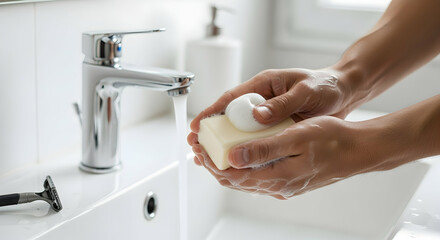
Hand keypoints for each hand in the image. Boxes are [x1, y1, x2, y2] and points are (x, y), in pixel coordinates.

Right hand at [189, 68, 353, 165]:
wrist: (344, 93)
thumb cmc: (326, 86)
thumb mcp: (306, 93)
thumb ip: (284, 103)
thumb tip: (258, 115)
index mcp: (264, 85)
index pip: (232, 98)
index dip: (212, 112)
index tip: (198, 125)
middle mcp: (262, 100)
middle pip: (230, 116)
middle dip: (212, 131)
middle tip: (196, 145)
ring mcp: (268, 114)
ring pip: (241, 130)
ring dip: (226, 143)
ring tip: (209, 158)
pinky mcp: (276, 126)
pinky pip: (256, 138)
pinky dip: (245, 148)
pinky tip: (238, 160)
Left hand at [189, 116, 376, 198]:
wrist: (357, 150)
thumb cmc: (332, 140)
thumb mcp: (296, 137)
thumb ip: (263, 149)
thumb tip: (233, 157)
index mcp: (277, 177)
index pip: (232, 175)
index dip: (211, 162)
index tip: (199, 147)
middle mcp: (277, 186)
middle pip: (234, 180)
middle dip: (212, 163)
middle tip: (198, 147)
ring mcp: (283, 184)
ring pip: (244, 179)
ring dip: (225, 164)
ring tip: (211, 149)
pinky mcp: (288, 179)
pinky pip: (257, 176)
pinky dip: (242, 165)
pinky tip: (238, 153)